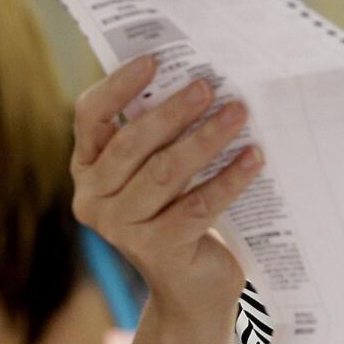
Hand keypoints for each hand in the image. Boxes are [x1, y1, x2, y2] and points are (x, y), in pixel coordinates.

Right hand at [70, 55, 263, 319]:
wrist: (193, 285)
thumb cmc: (179, 210)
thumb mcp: (161, 170)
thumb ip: (163, 134)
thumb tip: (200, 76)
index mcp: (89, 168)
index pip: (90, 117)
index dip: (118, 86)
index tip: (154, 59)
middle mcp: (95, 198)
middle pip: (132, 143)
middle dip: (173, 111)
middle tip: (209, 86)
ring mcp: (122, 228)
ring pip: (165, 172)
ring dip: (206, 139)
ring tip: (239, 114)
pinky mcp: (158, 250)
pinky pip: (198, 205)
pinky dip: (229, 179)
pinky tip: (255, 158)